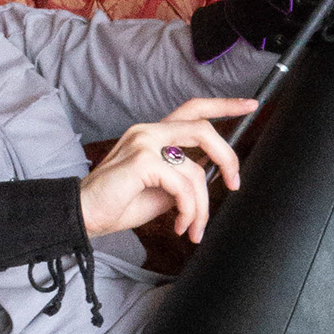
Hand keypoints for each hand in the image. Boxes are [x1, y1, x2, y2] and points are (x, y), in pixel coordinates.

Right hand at [77, 98, 255, 245]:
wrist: (83, 216)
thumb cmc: (119, 204)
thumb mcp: (161, 189)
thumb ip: (184, 176)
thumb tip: (214, 175)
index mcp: (154, 133)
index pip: (194, 108)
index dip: (224, 106)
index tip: (250, 106)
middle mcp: (148, 130)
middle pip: (204, 129)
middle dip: (229, 157)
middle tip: (235, 185)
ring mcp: (144, 142)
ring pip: (196, 168)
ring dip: (202, 206)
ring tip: (192, 227)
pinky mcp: (141, 161)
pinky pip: (183, 186)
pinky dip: (188, 210)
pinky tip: (179, 225)